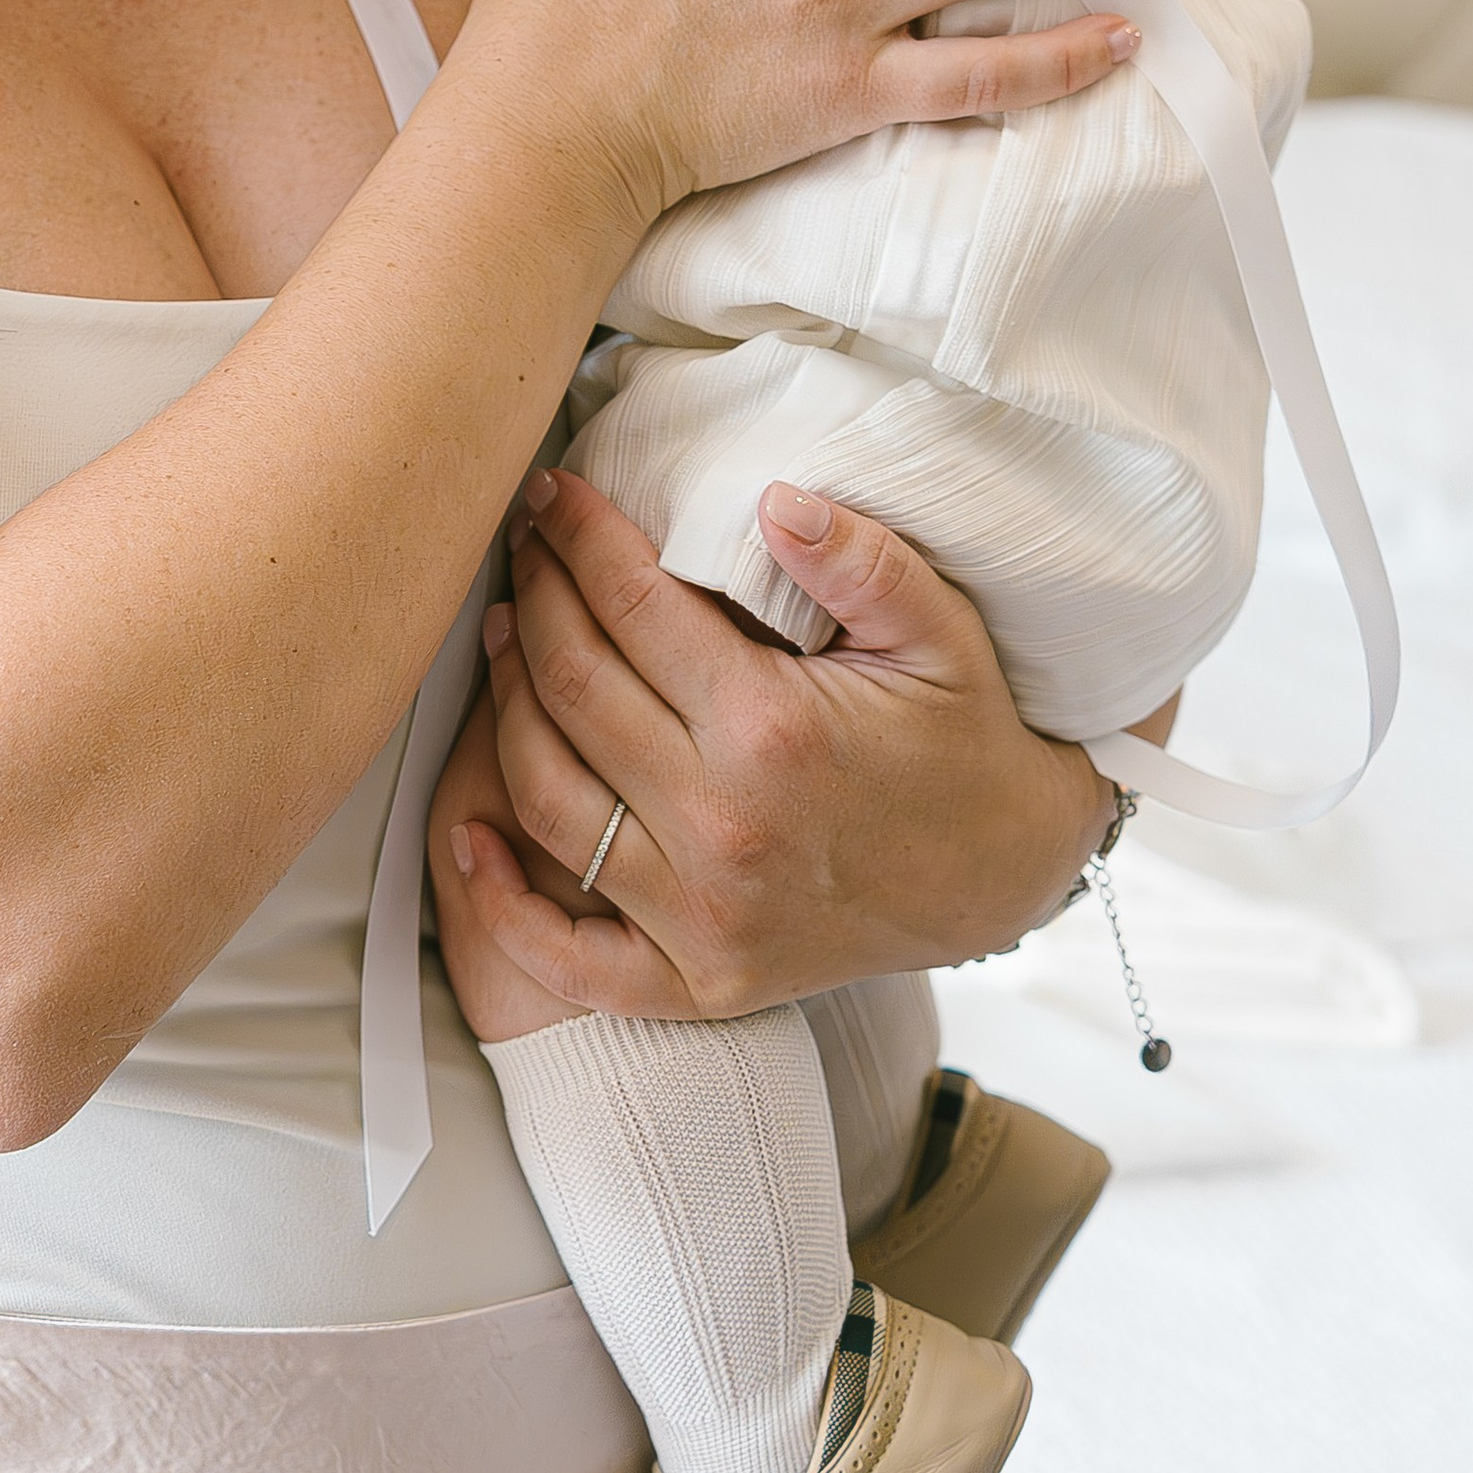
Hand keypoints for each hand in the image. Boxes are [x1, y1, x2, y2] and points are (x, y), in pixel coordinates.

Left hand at [442, 471, 1111, 1018]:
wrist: (1007, 875)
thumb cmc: (965, 739)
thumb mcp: (943, 632)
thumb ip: (862, 560)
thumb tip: (773, 498)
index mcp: (773, 731)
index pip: (631, 608)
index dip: (579, 538)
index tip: (552, 494)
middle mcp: (722, 827)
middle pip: (572, 689)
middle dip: (533, 599)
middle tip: (521, 547)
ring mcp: (702, 915)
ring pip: (546, 796)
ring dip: (504, 707)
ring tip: (501, 639)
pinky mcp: (698, 979)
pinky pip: (570, 957)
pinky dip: (501, 904)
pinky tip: (465, 833)